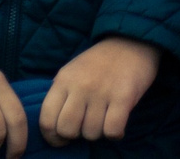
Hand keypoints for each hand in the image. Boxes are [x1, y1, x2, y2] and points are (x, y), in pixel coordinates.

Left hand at [39, 36, 161, 146]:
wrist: (132, 41)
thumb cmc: (99, 61)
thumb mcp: (72, 71)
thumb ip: (61, 94)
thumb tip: (54, 126)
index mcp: (64, 80)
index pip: (47, 120)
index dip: (52, 137)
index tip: (61, 139)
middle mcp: (81, 86)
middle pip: (67, 129)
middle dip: (76, 135)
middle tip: (85, 127)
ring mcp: (102, 91)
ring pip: (91, 133)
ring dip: (98, 132)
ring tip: (104, 119)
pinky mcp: (124, 97)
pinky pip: (112, 131)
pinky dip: (114, 134)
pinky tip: (117, 125)